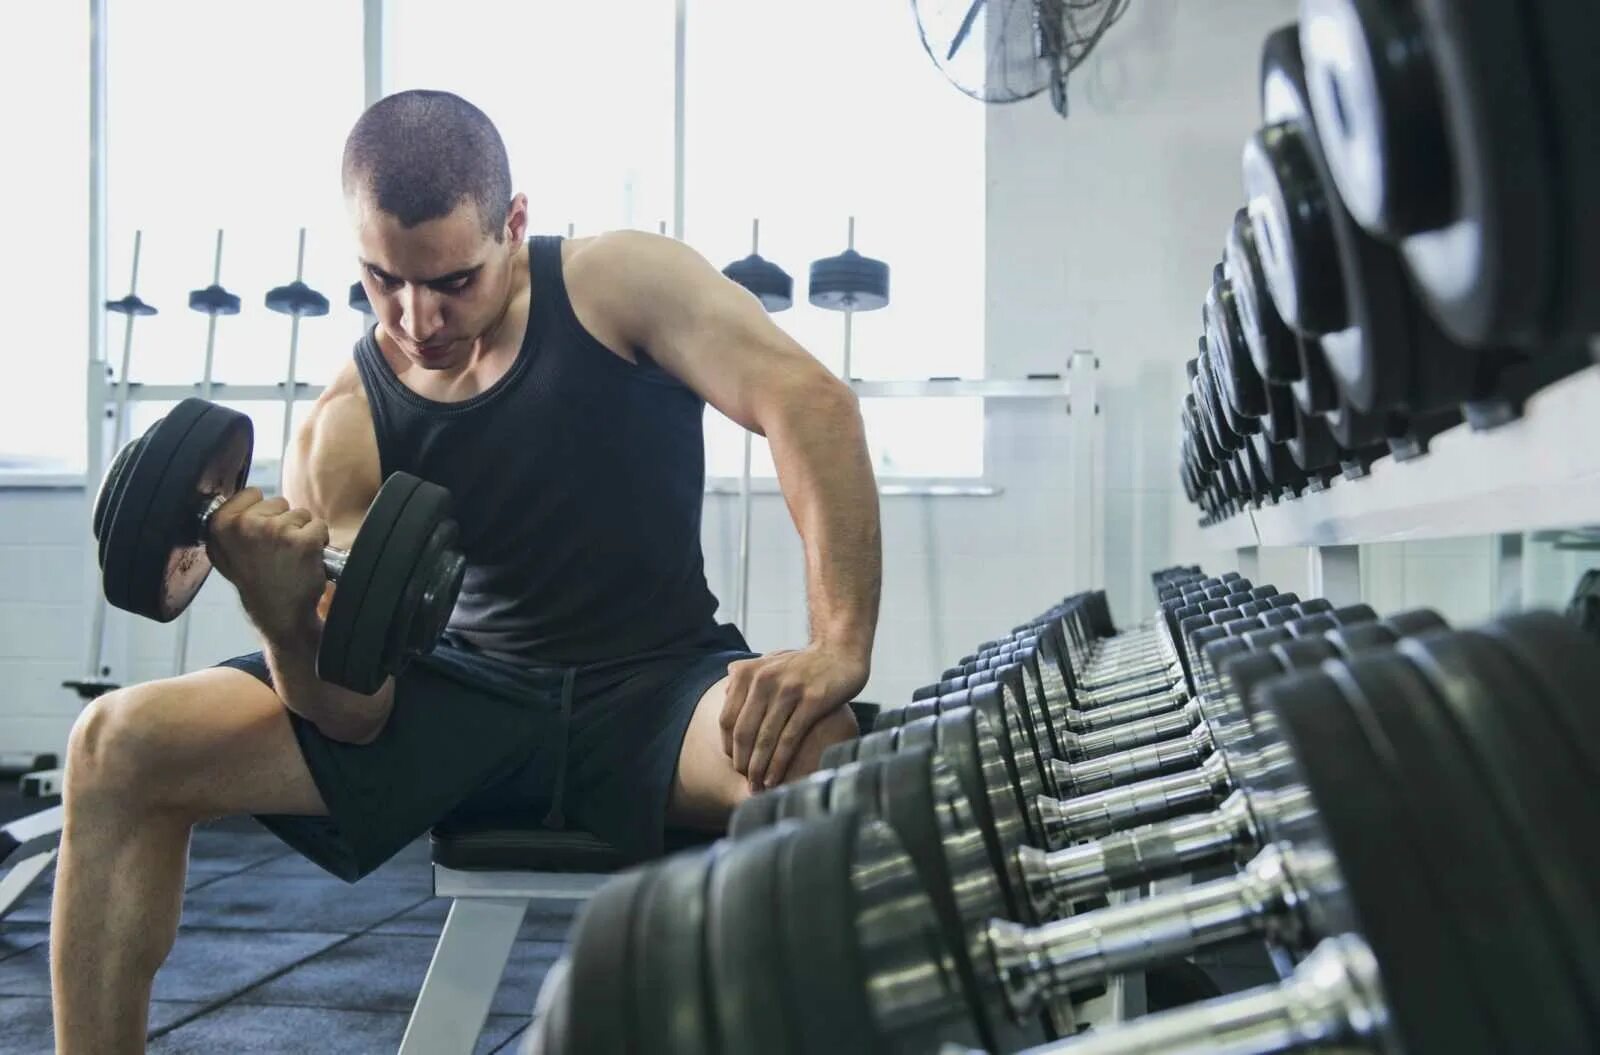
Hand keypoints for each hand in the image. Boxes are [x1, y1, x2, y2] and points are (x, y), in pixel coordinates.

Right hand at [205, 488, 330, 644]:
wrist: (280, 616)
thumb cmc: (256, 583)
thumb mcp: (226, 552)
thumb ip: (231, 522)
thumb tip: (242, 494)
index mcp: (221, 524)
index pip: (252, 492)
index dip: (262, 513)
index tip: (258, 537)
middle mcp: (245, 525)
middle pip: (279, 502)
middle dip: (282, 523)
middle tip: (275, 552)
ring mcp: (274, 531)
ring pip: (301, 514)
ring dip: (300, 533)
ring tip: (288, 558)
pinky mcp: (302, 541)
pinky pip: (319, 527)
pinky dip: (318, 542)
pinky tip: (305, 561)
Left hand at [720, 646, 867, 791]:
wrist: (841, 651)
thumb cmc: (805, 664)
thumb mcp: (771, 662)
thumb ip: (748, 675)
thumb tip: (726, 689)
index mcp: (749, 672)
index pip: (727, 719)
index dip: (728, 746)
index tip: (734, 764)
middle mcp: (764, 679)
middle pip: (743, 731)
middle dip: (742, 762)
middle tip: (745, 781)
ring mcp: (789, 690)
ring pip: (765, 738)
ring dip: (758, 768)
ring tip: (757, 787)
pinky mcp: (812, 701)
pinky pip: (789, 739)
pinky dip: (778, 763)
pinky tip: (775, 779)